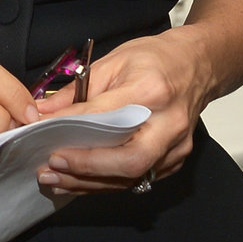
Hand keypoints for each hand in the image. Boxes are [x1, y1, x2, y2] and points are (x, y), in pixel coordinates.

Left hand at [34, 29, 214, 195]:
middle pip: (129, 160)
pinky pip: (137, 179)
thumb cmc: (156, 58)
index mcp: (152, 91)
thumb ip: (79, 90)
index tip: (43, 131)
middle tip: (51, 166)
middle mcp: (169, 123)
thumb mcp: (114, 60)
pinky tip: (79, 181)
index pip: (108, 115)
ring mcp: (176, 146)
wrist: (199, 64)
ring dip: (89, 183)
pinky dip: (105, 183)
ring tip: (55, 179)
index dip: (73, 127)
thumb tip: (43, 112)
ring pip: (131, 177)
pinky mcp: (176, 160)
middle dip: (86, 168)